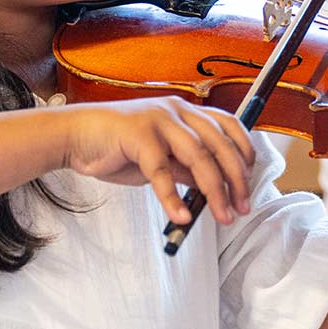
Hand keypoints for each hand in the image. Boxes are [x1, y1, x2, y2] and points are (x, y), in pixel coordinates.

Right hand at [60, 97, 255, 226]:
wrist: (77, 136)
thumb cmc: (118, 145)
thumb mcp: (161, 156)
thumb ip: (185, 165)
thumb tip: (213, 185)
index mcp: (186, 111)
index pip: (229, 126)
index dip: (245, 153)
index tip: (250, 181)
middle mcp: (177, 110)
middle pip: (220, 144)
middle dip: (236, 179)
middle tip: (242, 207)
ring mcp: (158, 120)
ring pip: (198, 156)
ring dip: (214, 191)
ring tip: (222, 216)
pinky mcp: (138, 135)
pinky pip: (162, 170)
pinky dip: (173, 197)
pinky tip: (180, 217)